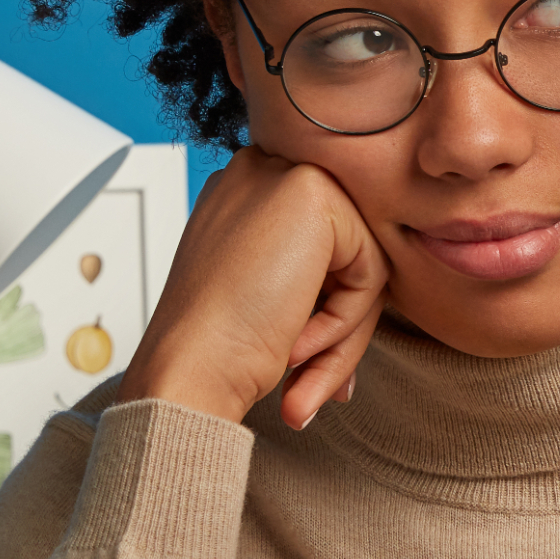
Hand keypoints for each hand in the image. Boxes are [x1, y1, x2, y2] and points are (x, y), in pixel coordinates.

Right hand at [122, 153, 391, 432]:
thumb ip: (313, 270)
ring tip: (300, 377)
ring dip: (342, 335)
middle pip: (347, 250)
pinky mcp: (316, 194)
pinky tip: (295, 342)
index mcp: (244, 192)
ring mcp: (286, 175)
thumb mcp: (265, 291)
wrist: (189, 367)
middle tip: (309, 386)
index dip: (322, 308)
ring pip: (364, 264)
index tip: (300, 361)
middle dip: (340, 324)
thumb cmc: (214, 345)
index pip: (322, 244)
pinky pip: (371, 271)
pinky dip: (344, 322)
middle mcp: (262, 172)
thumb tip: (370, 279)